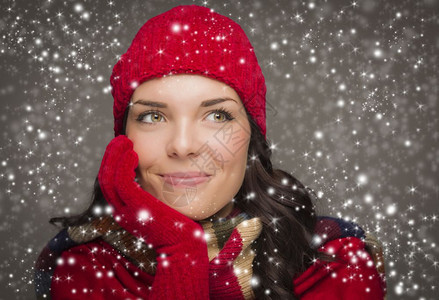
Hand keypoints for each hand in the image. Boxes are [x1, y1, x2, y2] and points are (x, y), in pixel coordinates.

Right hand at [97, 135, 206, 250]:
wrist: (184, 246)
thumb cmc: (178, 227)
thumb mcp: (159, 209)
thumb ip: (152, 196)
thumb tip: (157, 179)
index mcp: (126, 211)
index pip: (111, 184)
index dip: (113, 164)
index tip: (123, 148)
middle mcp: (122, 211)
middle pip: (105, 178)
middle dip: (110, 157)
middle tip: (120, 140)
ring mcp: (127, 211)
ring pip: (109, 178)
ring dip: (114, 157)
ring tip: (124, 141)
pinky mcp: (137, 208)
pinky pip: (122, 182)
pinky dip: (123, 166)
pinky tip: (133, 154)